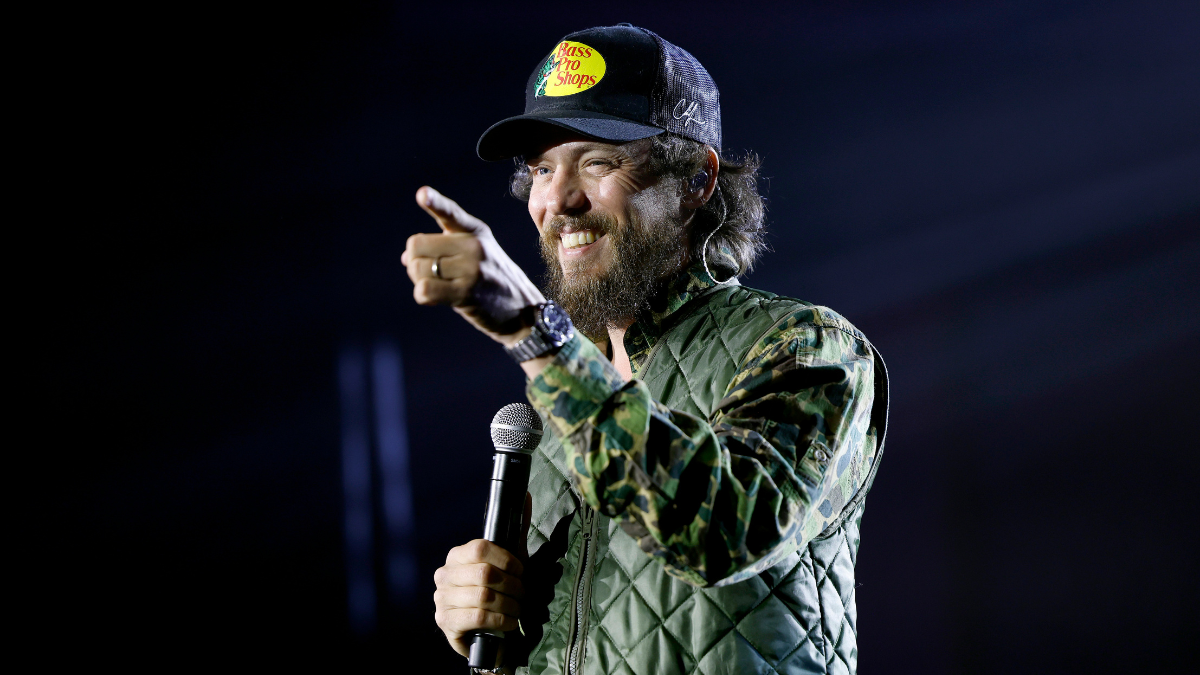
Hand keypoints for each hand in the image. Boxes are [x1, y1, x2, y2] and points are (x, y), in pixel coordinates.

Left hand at [402, 186, 544, 344]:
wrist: (524, 311)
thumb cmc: (492, 282)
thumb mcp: (475, 255)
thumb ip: (442, 250)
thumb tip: (405, 258)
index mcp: (475, 231)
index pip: (451, 213)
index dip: (435, 202)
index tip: (421, 194)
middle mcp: (474, 246)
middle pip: (416, 245)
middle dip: (414, 261)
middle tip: (430, 273)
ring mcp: (471, 269)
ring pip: (417, 268)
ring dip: (419, 280)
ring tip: (438, 286)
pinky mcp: (467, 293)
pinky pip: (425, 289)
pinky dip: (422, 295)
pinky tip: (435, 298)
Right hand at [433, 538, 525, 658]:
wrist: (477, 629)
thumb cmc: (493, 590)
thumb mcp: (505, 562)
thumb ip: (514, 533)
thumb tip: (527, 497)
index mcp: (456, 555)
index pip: (480, 548)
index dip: (506, 559)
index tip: (520, 571)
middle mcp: (445, 574)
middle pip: (485, 573)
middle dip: (512, 585)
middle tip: (522, 594)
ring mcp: (442, 598)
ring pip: (484, 597)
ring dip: (509, 605)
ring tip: (517, 609)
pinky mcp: (445, 621)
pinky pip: (479, 617)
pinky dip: (501, 620)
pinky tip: (509, 622)